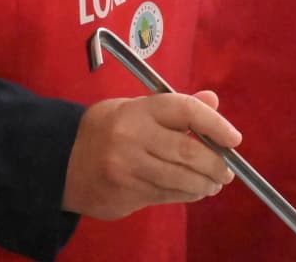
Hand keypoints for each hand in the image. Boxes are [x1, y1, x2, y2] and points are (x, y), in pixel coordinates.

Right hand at [61, 90, 239, 220]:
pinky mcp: (126, 193)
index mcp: (139, 110)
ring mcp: (128, 168)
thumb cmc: (106, 129)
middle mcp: (133, 137)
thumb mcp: (136, 108)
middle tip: (227, 170)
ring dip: (205, 184)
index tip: (235, 139)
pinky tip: (195, 191)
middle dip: (216, 164)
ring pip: (180, 179)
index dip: (215, 125)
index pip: (186, 111)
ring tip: (214, 183)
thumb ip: (175, 108)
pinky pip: (167, 195)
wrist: (60, 161)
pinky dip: (187, 194)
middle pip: (188, 152)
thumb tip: (213, 100)